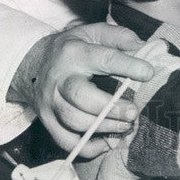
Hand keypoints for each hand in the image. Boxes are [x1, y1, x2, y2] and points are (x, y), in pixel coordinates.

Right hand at [8, 23, 154, 157]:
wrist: (31, 64)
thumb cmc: (71, 48)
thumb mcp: (92, 32)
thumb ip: (118, 36)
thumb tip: (142, 47)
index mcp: (75, 53)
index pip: (104, 59)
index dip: (128, 66)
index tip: (148, 73)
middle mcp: (60, 79)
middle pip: (82, 97)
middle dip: (110, 108)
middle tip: (133, 112)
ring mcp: (51, 103)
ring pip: (75, 121)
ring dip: (104, 127)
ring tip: (126, 125)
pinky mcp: (47, 122)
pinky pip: (66, 141)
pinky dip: (88, 147)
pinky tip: (106, 142)